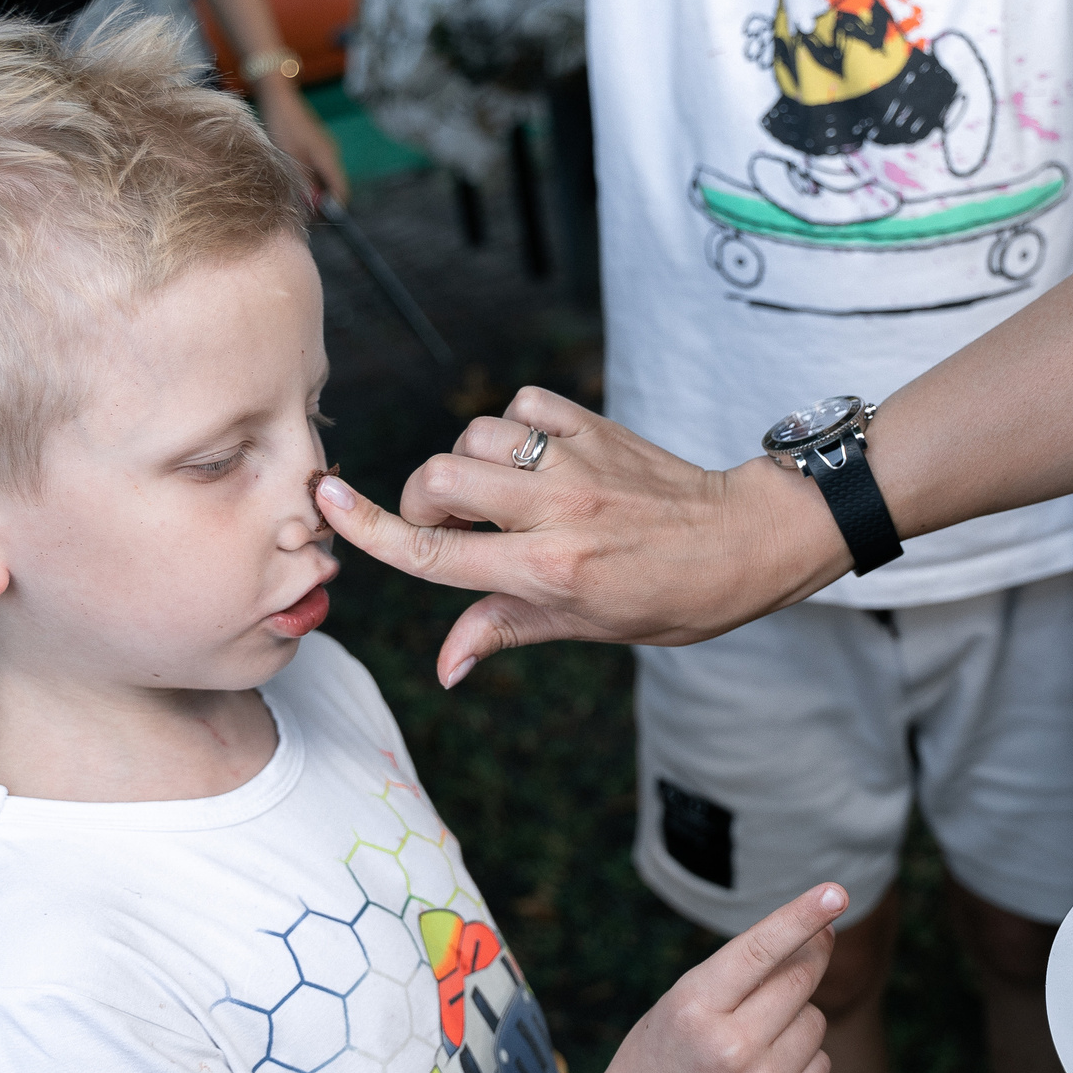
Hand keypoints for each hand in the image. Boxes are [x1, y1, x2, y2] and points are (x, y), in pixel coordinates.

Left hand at [257, 79, 348, 204]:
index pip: (340, 191)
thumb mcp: (288, 155)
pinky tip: (296, 184)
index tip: (321, 222)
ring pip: (326, 180)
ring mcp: (325, 150)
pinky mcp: (317, 147)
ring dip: (316, 192)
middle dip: (323, 203)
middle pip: (335, 187)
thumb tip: (310, 207)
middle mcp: (331, 155)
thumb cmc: (282, 123)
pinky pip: (319, 171)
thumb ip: (301, 181)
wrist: (279, 96)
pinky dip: (312, 181)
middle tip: (305, 214)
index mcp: (327, 157)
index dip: (334, 209)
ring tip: (298, 200)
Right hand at [315, 386, 847, 688]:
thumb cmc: (672, 598)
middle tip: (457, 526)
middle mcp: (557, 511)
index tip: (327, 504)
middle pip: (441, 479)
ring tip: (503, 496)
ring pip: (475, 436)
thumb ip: (505, 630)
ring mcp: (576, 462)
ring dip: (470, 465)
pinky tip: (536, 457)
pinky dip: (513, 427)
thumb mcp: (588, 628)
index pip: (438, 555)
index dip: (372, 531)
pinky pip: (522, 405)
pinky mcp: (594, 425)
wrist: (745, 541)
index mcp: (551, 571)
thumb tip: (446, 666)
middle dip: (425, 500)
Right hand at [585, 884, 844, 1072]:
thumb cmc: (666, 1049)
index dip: (801, 917)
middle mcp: (729, 1047)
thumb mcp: (684, 999)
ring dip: (795, 1019)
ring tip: (752, 1042)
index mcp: (694, 1006)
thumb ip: (744, 970)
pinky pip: (821, 1062)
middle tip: (796, 959)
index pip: (759, 950)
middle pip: (800, 980)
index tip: (836, 892)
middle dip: (806, 961)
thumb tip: (822, 935)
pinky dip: (802, 1060)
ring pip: (815, 1020)